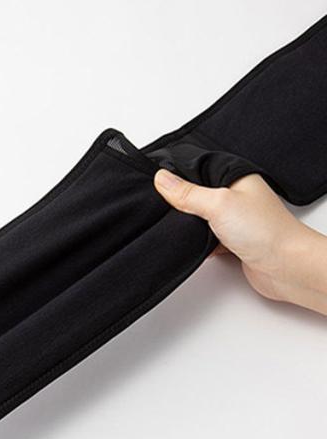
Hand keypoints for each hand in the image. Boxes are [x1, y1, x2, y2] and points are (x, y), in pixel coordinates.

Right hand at [154, 170, 326, 314]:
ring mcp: (234, 220)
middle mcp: (235, 197)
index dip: (176, 175)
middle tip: (159, 205)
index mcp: (235, 177)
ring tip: (173, 225)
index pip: (198, 170)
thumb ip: (187, 193)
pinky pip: (205, 238)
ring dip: (188, 225)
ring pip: (199, 218)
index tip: (154, 183)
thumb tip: (162, 179)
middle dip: (179, 202)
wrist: (285, 267)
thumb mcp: (218, 203)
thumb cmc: (265, 231)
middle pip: (196, 194)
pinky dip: (196, 242)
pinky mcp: (231, 242)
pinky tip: (189, 244)